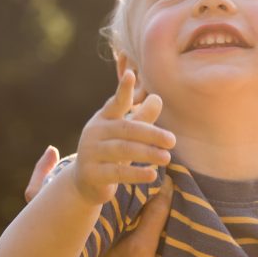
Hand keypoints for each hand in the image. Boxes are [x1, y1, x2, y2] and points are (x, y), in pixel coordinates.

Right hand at [70, 69, 173, 206]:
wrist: (85, 182)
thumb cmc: (110, 153)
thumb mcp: (125, 135)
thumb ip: (141, 117)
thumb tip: (157, 98)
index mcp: (104, 119)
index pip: (115, 102)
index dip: (123, 90)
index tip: (131, 75)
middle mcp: (94, 132)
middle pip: (126, 129)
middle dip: (151, 134)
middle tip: (172, 140)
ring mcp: (90, 152)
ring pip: (123, 150)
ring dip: (147, 153)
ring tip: (167, 157)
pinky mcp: (91, 174)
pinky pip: (117, 172)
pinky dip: (136, 173)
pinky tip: (152, 175)